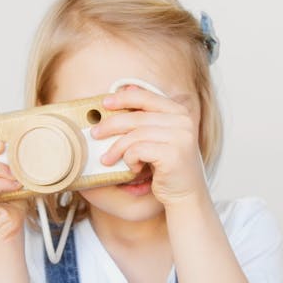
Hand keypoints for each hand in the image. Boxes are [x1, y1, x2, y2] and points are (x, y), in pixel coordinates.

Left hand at [91, 84, 208, 206]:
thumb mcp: (160, 136)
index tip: (104, 103)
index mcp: (179, 111)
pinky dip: (130, 160)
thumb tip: (125, 88)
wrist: (187, 194)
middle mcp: (183, 121)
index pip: (146, 96)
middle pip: (136, 117)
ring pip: (135, 135)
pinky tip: (134, 168)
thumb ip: (147, 115)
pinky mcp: (173, 155)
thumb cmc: (168, 166)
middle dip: (111, 124)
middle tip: (95, 133)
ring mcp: (180, 137)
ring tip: (107, 159)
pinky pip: (138, 150)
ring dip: (116, 148)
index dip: (123, 98)